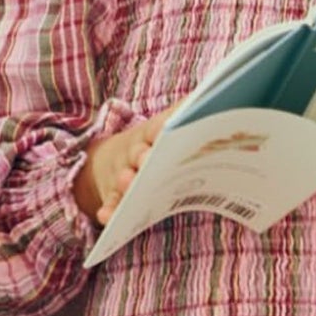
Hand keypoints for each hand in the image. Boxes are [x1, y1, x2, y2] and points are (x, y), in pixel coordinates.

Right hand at [73, 110, 171, 224]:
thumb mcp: (163, 131)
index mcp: (149, 137)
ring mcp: (120, 177)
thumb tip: (210, 99)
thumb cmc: (151, 148)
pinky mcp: (112, 199)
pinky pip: (110, 205)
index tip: (165, 129)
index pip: (155, 129)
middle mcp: (133, 155)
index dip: (160, 128)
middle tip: (147, 157)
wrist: (109, 162)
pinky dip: (108, 211)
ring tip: (127, 181)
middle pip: (138, 154)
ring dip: (126, 182)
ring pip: (123, 181)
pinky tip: (105, 216)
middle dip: (143, 156)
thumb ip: (179, 118)